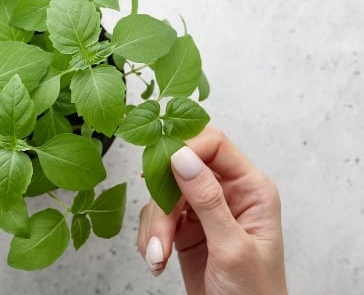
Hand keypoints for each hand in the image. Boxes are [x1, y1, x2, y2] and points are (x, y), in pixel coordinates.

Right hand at [137, 126, 286, 293]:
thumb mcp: (232, 247)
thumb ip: (207, 200)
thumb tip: (182, 157)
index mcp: (251, 189)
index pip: (214, 144)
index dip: (185, 149)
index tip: (161, 171)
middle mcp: (228, 193)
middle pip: (180, 170)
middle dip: (163, 203)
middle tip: (161, 232)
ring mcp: (204, 210)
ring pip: (163, 195)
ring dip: (154, 227)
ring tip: (158, 257)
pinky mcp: (185, 227)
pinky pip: (156, 217)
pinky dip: (150, 237)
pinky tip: (157, 258)